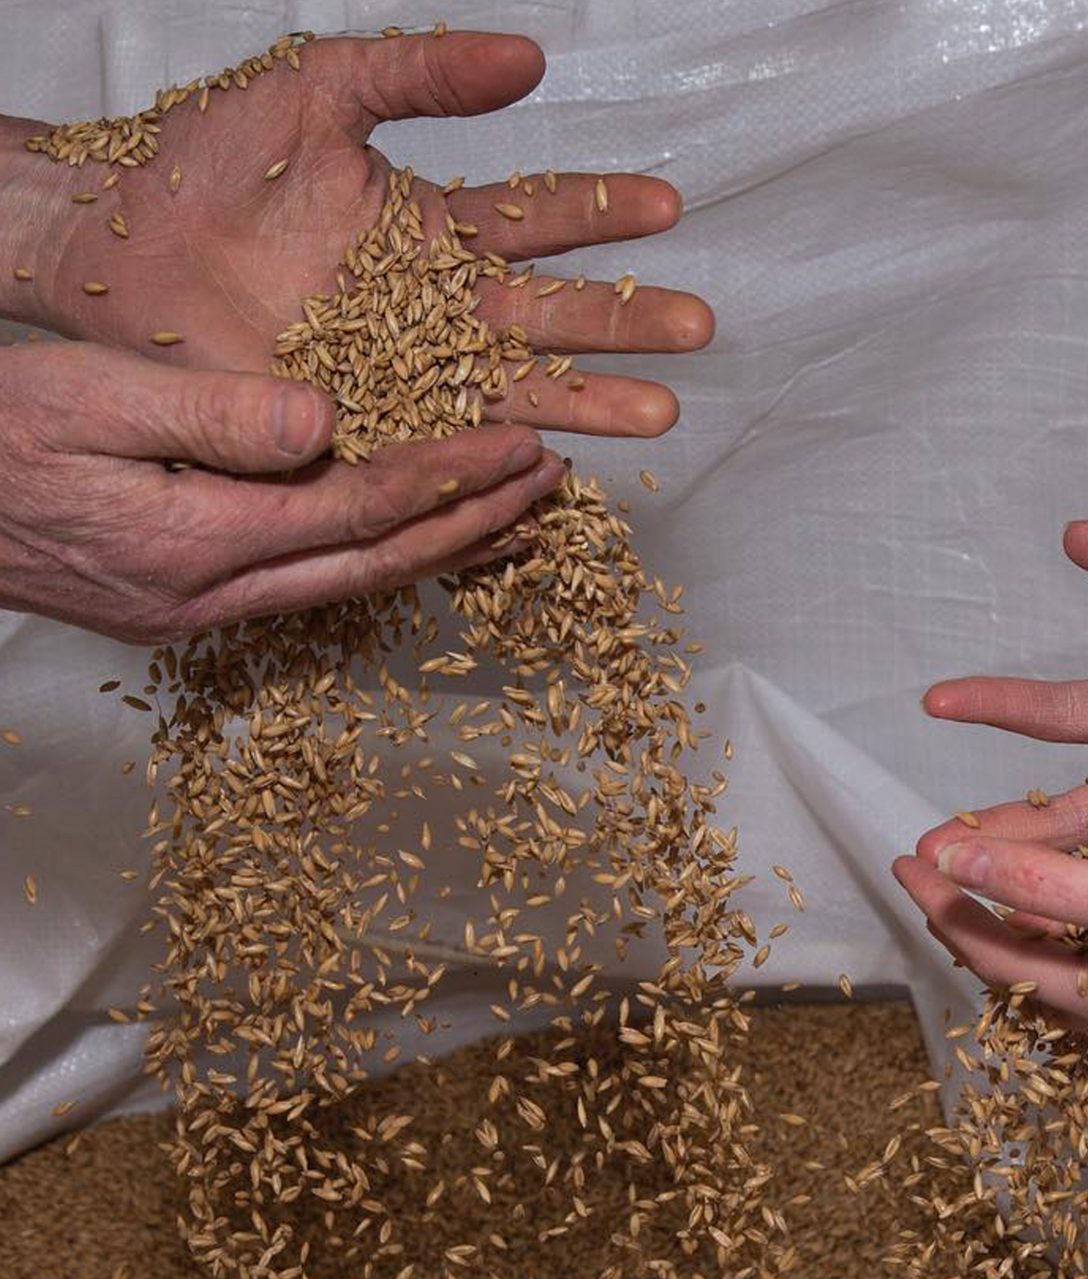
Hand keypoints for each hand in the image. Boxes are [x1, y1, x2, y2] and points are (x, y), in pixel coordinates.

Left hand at [0, 31, 711, 437]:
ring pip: (519, 394)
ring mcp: (412, 380)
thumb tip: (532, 60)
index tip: (668, 208)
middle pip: (552, 319)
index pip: (540, 220)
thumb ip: (421, 73)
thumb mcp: (318, 91)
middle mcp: (442, 312)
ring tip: (660, 412)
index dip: (602, 213)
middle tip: (698, 327)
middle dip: (625, 323)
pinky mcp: (373, 431)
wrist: (122, 248)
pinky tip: (554, 472)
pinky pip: (449, 452)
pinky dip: (500, 467)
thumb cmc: (211, 161)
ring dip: (590, 402)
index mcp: (439, 232)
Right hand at [0, 340, 564, 642]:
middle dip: (477, 525)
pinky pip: (321, 588)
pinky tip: (424, 544)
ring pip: (358, 588)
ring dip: (446, 553)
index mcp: (196, 542)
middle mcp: (215, 597)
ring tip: (521, 520)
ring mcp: (206, 615)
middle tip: (553, 484)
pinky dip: (387, 561)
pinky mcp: (196, 609)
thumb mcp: (81, 399)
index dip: (453, 479)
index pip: (361, 511)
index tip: (526, 446)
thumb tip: (327, 421)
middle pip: (380, 566)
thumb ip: (208, 415)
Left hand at [892, 838, 1087, 1041]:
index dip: (942, 904)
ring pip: (1057, 956)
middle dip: (965, 912)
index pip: (993, 955)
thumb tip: (950, 858)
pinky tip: (1065, 880)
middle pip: (1018, 964)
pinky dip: (1063, 911)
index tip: (903, 856)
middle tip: (925, 863)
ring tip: (978, 867)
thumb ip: (1046, 882)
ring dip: (1011, 911)